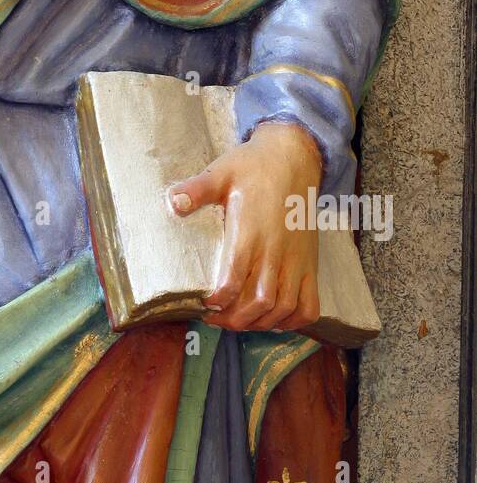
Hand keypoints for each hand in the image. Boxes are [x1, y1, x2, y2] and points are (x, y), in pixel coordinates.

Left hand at [168, 120, 321, 332]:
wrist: (294, 158)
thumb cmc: (253, 166)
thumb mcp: (221, 172)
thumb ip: (196, 189)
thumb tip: (171, 202)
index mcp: (251, 232)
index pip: (235, 278)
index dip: (219, 300)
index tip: (204, 304)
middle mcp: (276, 251)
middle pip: (260, 302)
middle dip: (235, 319)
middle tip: (215, 319)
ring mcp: (297, 260)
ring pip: (284, 308)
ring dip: (260, 323)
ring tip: (238, 321)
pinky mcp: (310, 263)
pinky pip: (310, 304)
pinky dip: (294, 320)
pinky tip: (274, 320)